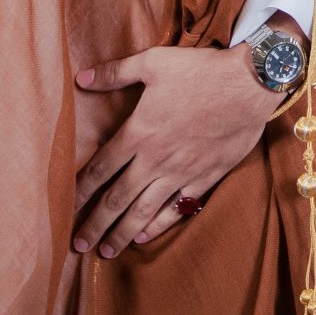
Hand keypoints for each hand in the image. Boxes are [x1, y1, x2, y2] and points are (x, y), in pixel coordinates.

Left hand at [72, 43, 274, 256]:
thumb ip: (115, 73)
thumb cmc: (201, 70)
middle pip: (117, 199)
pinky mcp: (205, 177)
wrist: (250, 84)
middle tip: (76, 244)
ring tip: (105, 251)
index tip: (65, 206)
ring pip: (143, 211)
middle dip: (94, 224)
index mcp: (139, 132)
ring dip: (121, 233)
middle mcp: (155, 159)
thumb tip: (81, 79)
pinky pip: (177, 208)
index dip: (80, 190)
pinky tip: (144, 235)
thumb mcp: (154, 62)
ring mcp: (181, 172)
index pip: (100, 168)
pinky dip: (159, 225)